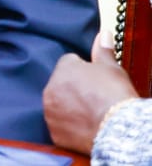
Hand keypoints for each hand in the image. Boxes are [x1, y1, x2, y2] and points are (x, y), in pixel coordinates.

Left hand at [43, 31, 138, 153]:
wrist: (117, 128)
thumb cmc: (114, 96)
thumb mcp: (111, 69)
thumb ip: (103, 50)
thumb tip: (103, 34)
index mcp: (62, 69)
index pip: (68, 63)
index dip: (83, 71)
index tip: (93, 80)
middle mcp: (50, 88)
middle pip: (60, 84)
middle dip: (72, 88)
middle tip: (92, 97)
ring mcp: (50, 111)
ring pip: (57, 105)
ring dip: (68, 107)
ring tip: (88, 113)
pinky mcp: (54, 132)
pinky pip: (59, 126)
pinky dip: (68, 126)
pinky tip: (83, 126)